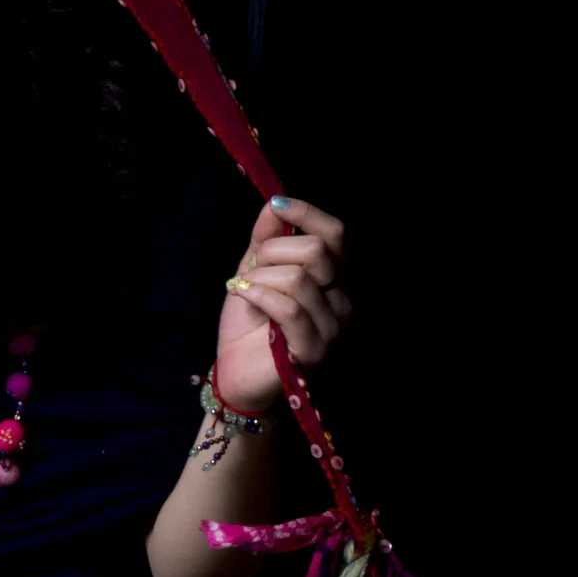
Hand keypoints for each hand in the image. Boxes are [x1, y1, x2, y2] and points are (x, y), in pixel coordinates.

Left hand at [213, 196, 350, 414]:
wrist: (236, 373)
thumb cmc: (249, 324)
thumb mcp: (254, 272)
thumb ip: (265, 239)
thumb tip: (274, 204)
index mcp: (332, 279)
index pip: (335, 235)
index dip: (307, 214)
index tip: (277, 205)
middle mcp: (341, 302)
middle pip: (316, 251)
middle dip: (272, 252)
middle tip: (251, 271)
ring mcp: (333, 329)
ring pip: (298, 279)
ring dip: (260, 280)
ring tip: (246, 292)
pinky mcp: (314, 351)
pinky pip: (290, 308)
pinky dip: (259, 297)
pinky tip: (245, 299)